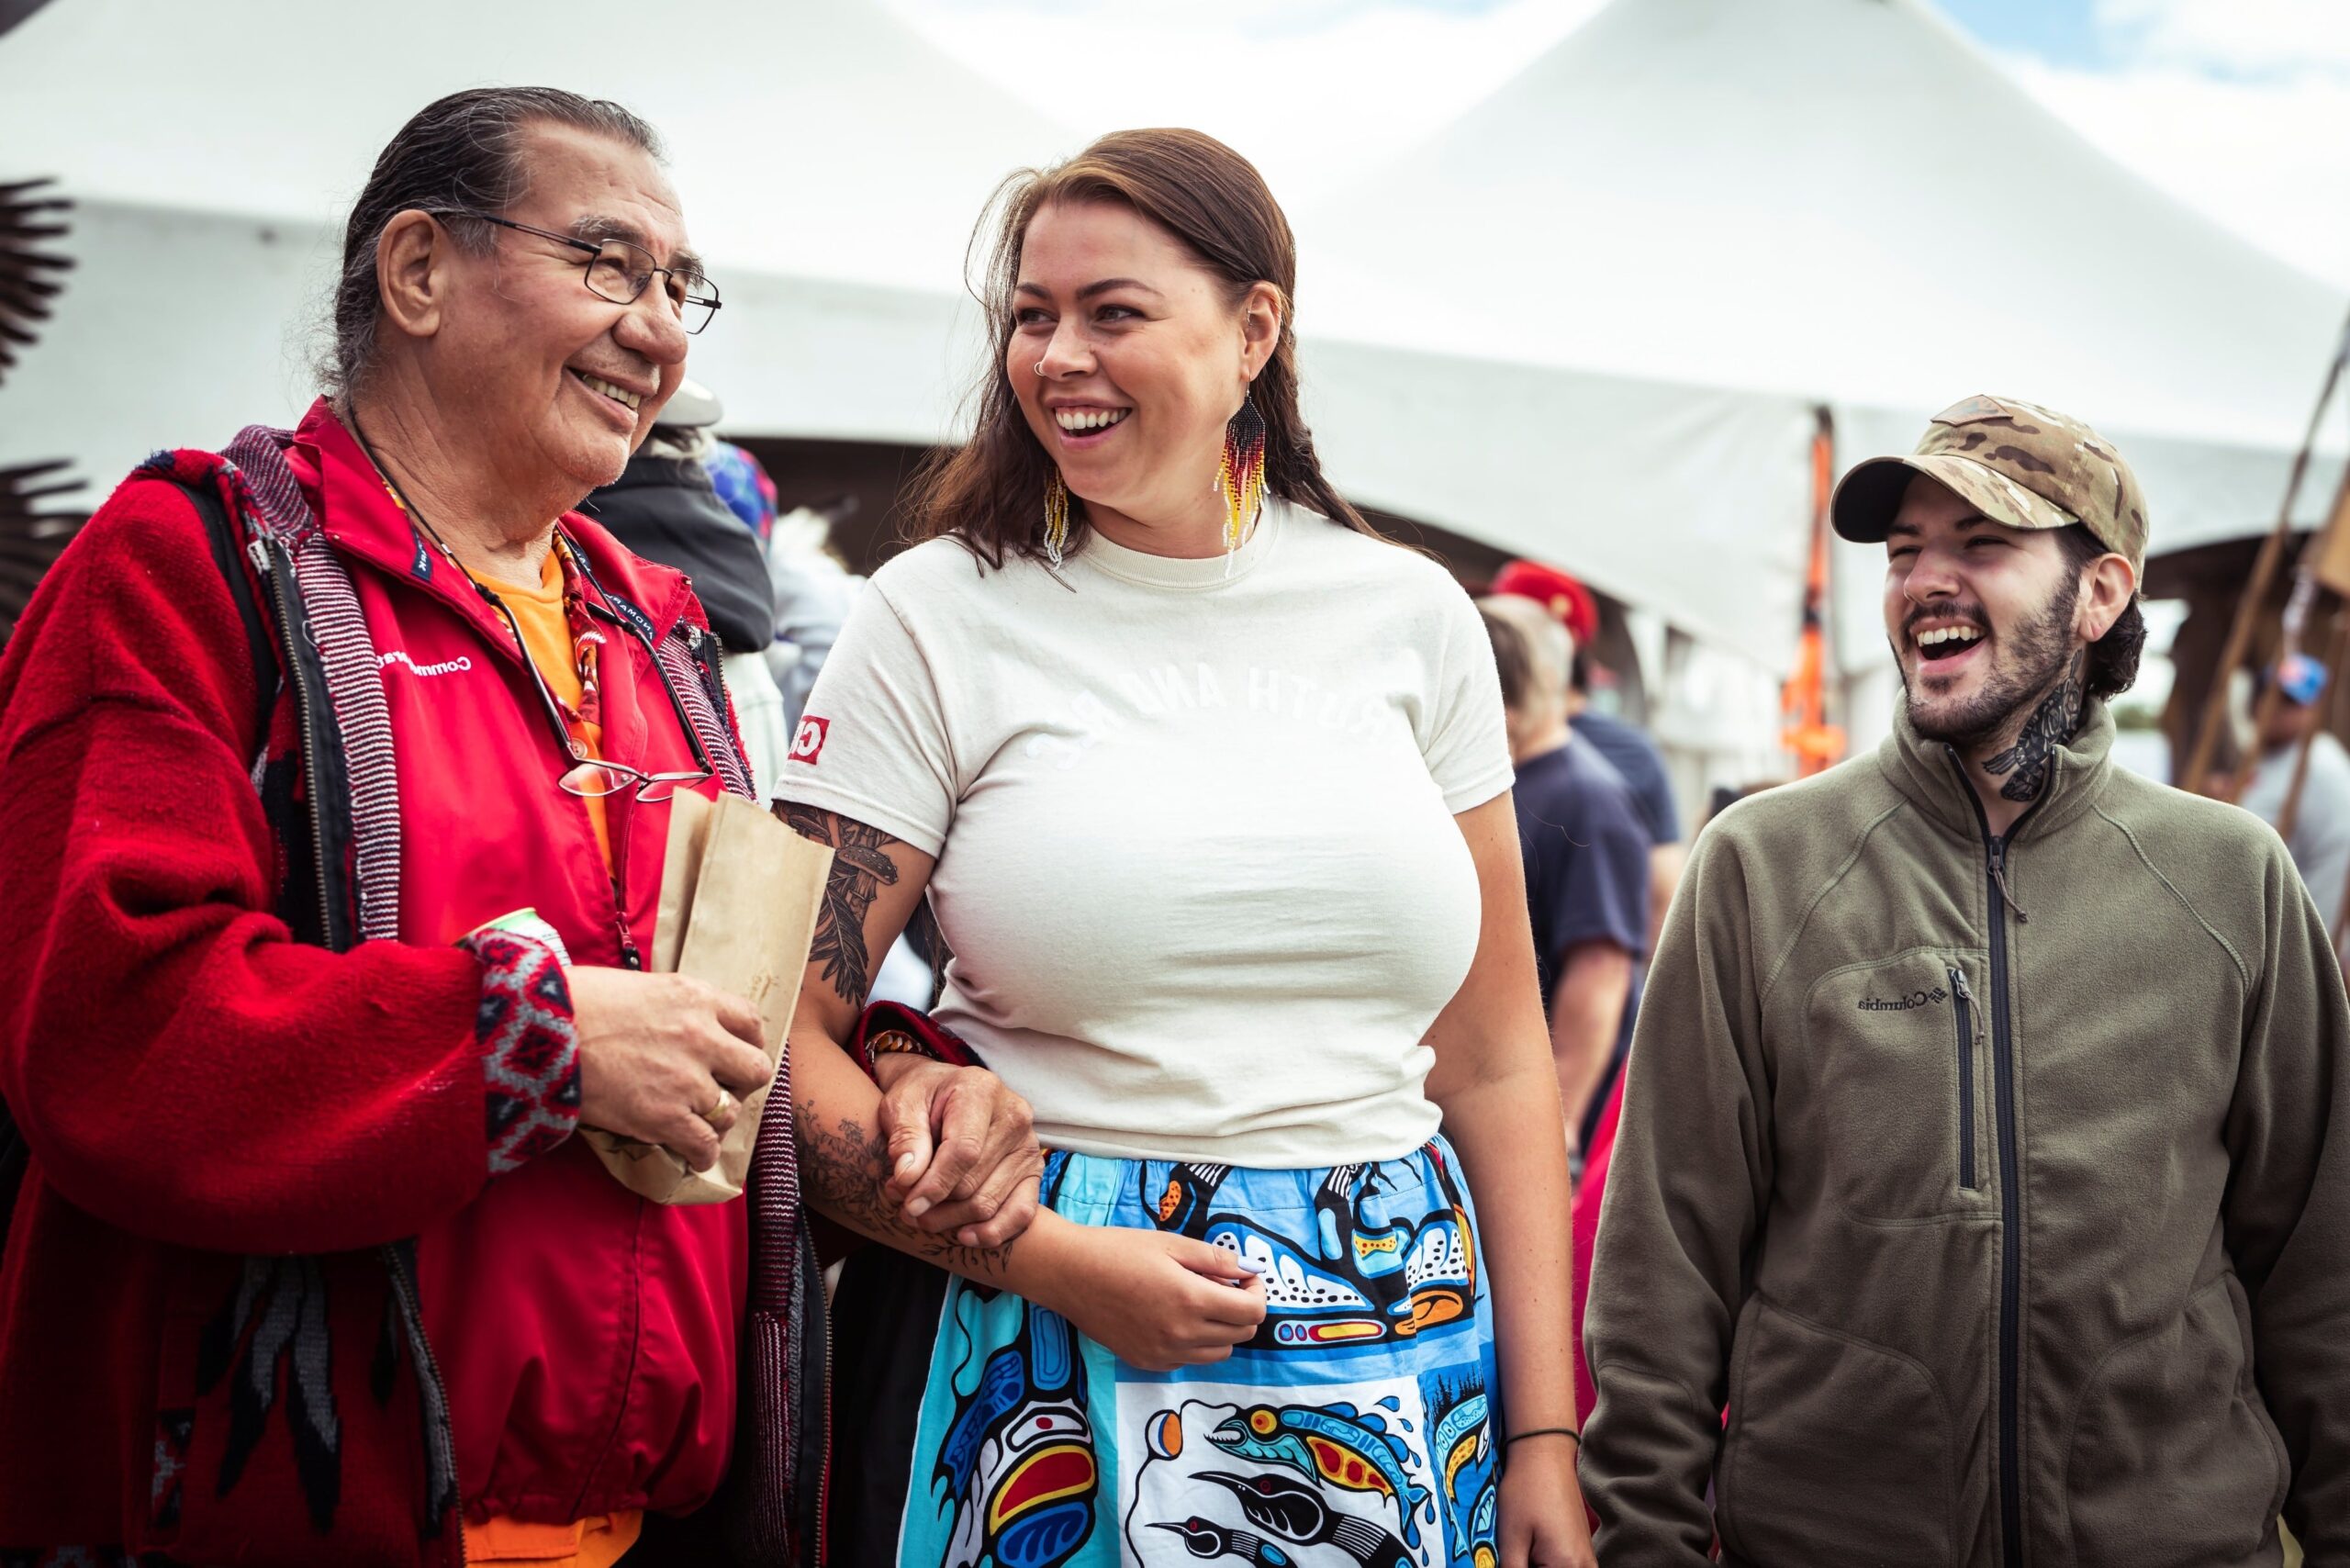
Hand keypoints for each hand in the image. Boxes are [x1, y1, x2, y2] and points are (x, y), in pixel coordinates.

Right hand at [567, 967, 770, 1169]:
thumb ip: (672, 1006)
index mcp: (696, 998)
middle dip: (741, 1082)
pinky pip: (705, 1145)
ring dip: (716, 1119)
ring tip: (697, 1121)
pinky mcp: (666, 1117)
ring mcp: (687, 1080)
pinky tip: (693, 1155)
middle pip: (755, 1069)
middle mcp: (702, 1037)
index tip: (734, 1052)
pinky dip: (702, 1154)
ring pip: (731, 1111)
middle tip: (720, 1087)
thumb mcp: (639, 986)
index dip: (747, 1041)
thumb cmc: (577, 1001)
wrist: (543, 1030)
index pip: (751, 1021)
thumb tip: (675, 1025)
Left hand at [871, 1054, 1042, 1246]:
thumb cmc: (922, 1097)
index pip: (964, 1151)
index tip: (909, 1205)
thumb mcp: (902, 1104)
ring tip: (922, 1216)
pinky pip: (1022, 1212)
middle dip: (935, 1205)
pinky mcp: (1033, 1170)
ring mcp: (1028, 1146)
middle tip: (905, 1208)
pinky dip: (993, 1232)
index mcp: (982, 1091)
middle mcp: (1014, 1117)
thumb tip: (908, 1178)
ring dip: (951, 1221)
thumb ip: (905, 1137)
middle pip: (973, 1183)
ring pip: (989, 1203)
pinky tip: (964, 1236)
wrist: (947, 1092)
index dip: (934, 1184)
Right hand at [1032, 1224, 1265, 1371]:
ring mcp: (1163, 1354)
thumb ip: (1214, 1259)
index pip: (1252, 1312)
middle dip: (1244, 1309)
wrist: (1069, 1275)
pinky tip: (1176, 1317)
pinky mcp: (1147, 1363)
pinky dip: (1195, 1342)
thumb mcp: (1170, 1243)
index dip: (1258, 1292)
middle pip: (1241, 1335)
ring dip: (1223, 1329)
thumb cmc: (1118, 1251)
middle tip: (1227, 1285)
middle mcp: (1181, 1335)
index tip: (1245, 1276)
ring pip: (1219, 1353)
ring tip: (1202, 1302)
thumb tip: (1247, 1269)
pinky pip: (1189, 1359)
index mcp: (1191, 1300)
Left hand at [1499, 1435, 1595, 1567]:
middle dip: (1529, 1566)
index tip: (1510, 1559)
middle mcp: (1584, 1566)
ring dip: (1537, 1564)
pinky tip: (1531, 1550)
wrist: (1545, 1454)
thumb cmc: (1526, 1491)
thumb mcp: (1510, 1539)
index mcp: (1567, 1566)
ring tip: (1522, 1549)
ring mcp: (1586, 1557)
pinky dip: (1548, 1563)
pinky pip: (1567, 1566)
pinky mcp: (1583, 1548)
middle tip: (1514, 1552)